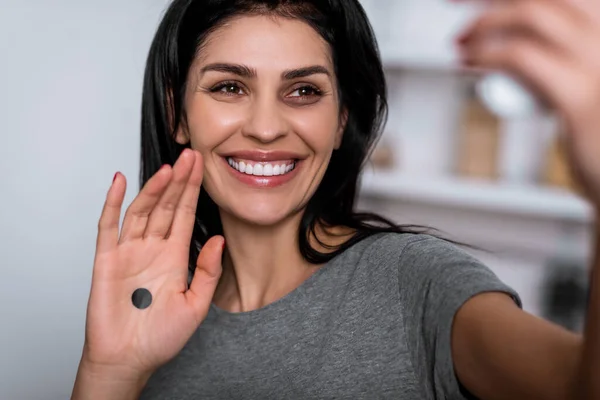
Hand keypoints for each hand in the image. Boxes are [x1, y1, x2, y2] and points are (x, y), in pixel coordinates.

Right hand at [80, 149, 222, 377]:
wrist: (128, 360)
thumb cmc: (160, 338)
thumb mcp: (195, 306)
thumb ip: (207, 272)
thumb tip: (218, 240)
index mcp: (174, 257)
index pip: (186, 214)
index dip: (193, 190)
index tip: (201, 166)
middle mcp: (152, 249)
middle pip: (167, 206)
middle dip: (179, 180)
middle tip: (190, 155)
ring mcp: (129, 252)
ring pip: (142, 211)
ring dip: (154, 188)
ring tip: (168, 168)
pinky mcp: (107, 260)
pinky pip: (108, 226)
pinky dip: (112, 203)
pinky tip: (119, 182)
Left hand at [457, 0, 599, 204]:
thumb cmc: (599, 139)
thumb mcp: (586, 84)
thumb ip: (567, 62)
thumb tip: (527, 52)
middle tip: (452, 2)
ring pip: (533, 14)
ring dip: (484, 22)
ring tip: (460, 42)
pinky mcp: (579, 95)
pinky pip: (523, 57)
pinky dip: (487, 54)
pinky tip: (468, 62)